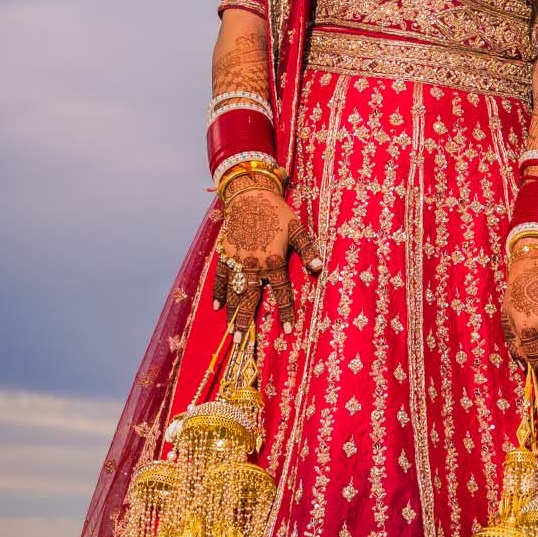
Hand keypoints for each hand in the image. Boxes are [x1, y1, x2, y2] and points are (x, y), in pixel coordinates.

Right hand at [213, 183, 322, 333]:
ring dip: (232, 313)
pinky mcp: (225, 253)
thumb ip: (308, 251)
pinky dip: (217, 292)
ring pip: (233, 292)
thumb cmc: (278, 211)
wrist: (250, 193)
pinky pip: (219, 277)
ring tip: (231, 333)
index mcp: (273, 260)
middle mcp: (253, 265)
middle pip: (250, 299)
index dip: (286, 313)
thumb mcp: (297, 229)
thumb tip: (320, 268)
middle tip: (242, 343)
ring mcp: (236, 260)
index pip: (281, 293)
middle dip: (247, 322)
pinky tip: (217, 308)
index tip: (288, 331)